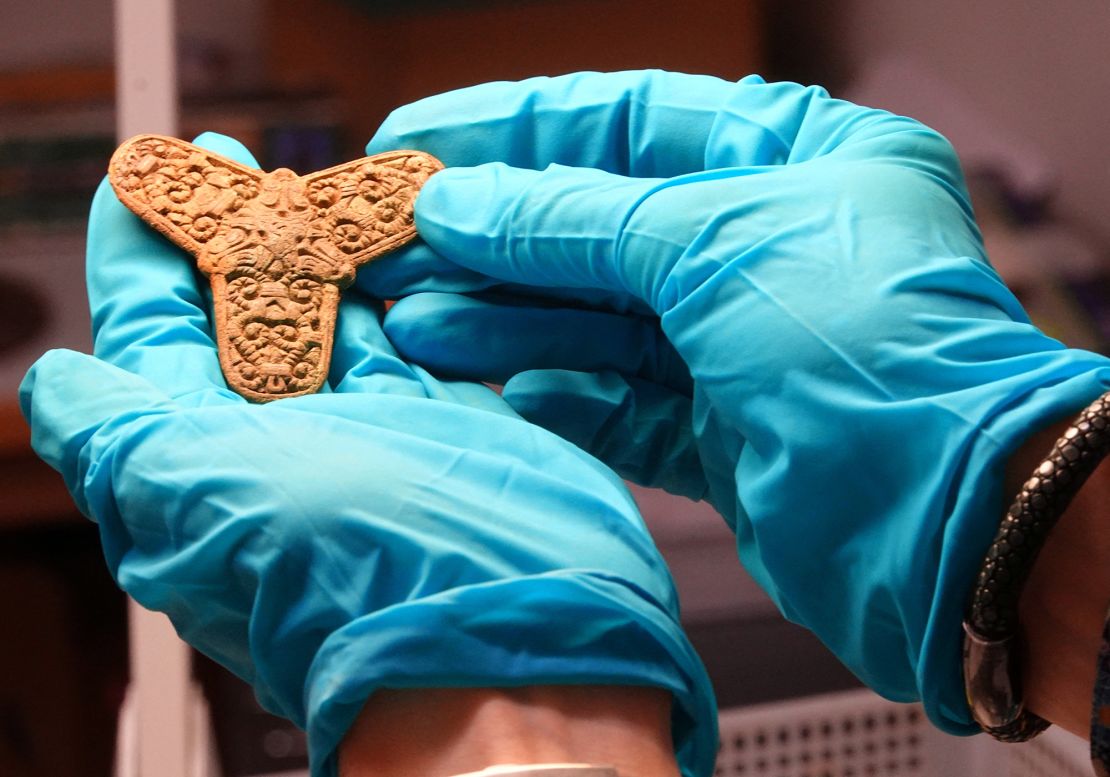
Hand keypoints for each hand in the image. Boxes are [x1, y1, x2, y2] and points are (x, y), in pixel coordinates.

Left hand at [19, 133, 714, 776]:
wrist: (500, 635)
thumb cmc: (341, 576)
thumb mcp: (190, 494)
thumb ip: (115, 431)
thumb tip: (53, 386)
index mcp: (202, 458)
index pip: (154, 333)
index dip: (143, 251)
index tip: (141, 176)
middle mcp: (283, 443)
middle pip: (244, 312)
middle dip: (233, 231)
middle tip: (239, 159)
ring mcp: (372, 430)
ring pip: (334, 317)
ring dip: (319, 247)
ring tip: (315, 180)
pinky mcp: (449, 421)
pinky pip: (417, 336)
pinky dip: (404, 288)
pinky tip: (396, 244)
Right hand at [365, 71, 1109, 732]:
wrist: (955, 522)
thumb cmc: (869, 351)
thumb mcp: (710, 246)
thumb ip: (574, 220)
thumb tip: (459, 200)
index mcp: (797, 159)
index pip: (627, 121)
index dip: (516, 129)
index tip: (418, 140)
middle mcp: (770, 244)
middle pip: (600, 226)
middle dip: (497, 240)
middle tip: (397, 247)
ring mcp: (747, 343)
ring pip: (602, 321)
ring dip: (511, 324)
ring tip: (419, 323)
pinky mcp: (730, 432)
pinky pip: (627, 403)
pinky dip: (568, 398)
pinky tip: (510, 392)